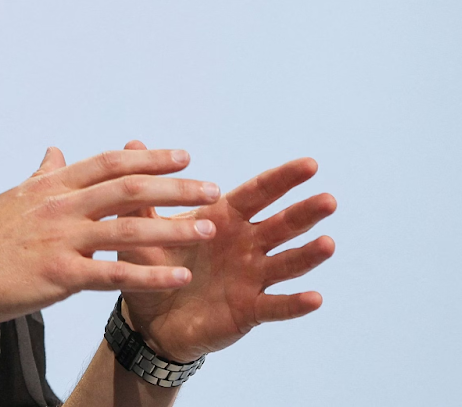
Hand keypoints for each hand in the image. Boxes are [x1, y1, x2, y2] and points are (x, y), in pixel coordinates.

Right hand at [0, 146, 222, 327]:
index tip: (184, 155)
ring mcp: (60, 240)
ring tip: (208, 229)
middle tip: (212, 188)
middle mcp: (60, 206)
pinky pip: (114, 273)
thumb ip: (42, 175)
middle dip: (176, 187)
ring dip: (174, 228)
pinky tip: (179, 276)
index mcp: (51, 186)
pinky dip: (150, 273)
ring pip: (128, 228)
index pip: (110, 164)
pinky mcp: (58, 275)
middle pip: (129, 188)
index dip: (150, 158)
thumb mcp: (13, 198)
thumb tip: (56, 150)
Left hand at [116, 141, 337, 362]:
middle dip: (304, 212)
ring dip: (308, 255)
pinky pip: (275, 306)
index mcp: (223, 219)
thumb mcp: (143, 228)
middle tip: (328, 199)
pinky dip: (294, 303)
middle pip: (281, 225)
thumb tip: (133, 144)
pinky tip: (314, 297)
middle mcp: (245, 245)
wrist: (148, 317)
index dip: (283, 179)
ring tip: (328, 243)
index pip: (258, 193)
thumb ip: (142, 191)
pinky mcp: (249, 310)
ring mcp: (250, 278)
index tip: (309, 164)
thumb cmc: (153, 265)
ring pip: (286, 263)